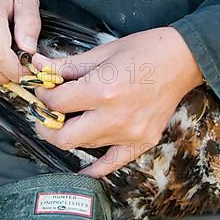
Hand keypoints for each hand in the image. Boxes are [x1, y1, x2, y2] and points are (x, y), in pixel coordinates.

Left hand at [34, 27, 203, 176]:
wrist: (182, 60)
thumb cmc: (143, 50)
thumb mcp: (101, 52)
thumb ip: (66, 66)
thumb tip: (36, 67)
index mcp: (101, 90)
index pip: (56, 103)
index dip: (43, 96)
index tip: (44, 90)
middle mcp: (114, 117)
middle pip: (63, 137)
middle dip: (47, 125)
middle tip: (46, 114)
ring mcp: (129, 134)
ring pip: (84, 145)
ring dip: (71, 133)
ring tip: (72, 118)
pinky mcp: (142, 142)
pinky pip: (112, 164)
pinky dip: (95, 168)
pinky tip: (83, 169)